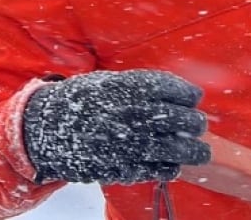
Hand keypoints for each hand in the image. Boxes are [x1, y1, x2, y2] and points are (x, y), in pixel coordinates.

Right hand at [23, 69, 210, 184]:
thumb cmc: (89, 99)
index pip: (183, 92)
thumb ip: (150, 88)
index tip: (192, 100)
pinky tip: (171, 163)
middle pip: (186, 120)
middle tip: (198, 125)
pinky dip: (170, 167)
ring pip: (180, 150)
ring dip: (195, 152)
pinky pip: (160, 170)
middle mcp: (139, 114)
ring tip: (201, 152)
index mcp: (138, 87)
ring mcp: (133, 142)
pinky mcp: (124, 167)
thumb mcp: (118, 81)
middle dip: (197, 123)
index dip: (191, 97)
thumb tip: (188, 98)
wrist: (48, 126)